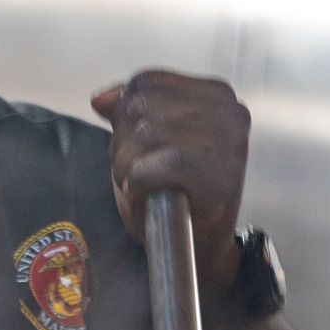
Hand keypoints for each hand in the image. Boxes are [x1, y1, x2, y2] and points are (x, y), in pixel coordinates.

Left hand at [91, 70, 250, 298]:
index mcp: (215, 94)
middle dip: (125, 144)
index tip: (143, 147)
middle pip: (140, 106)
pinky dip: (139, 184)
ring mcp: (228, 142)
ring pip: (144, 133)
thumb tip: (100, 98)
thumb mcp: (147, 142)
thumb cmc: (174, 194)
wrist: (198, 247)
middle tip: (145, 173)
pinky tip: (152, 195)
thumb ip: (129, 112)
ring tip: (150, 185)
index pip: (145, 82)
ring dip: (129, 167)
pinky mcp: (218, 175)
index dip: (126, 116)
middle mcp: (228, 110)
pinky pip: (154, 166)